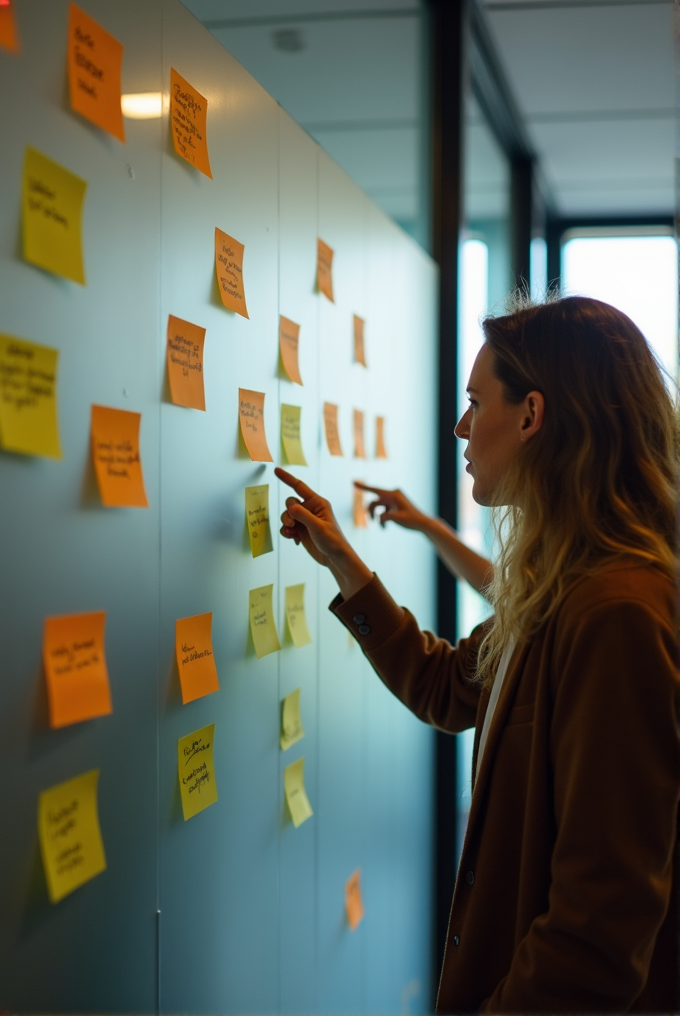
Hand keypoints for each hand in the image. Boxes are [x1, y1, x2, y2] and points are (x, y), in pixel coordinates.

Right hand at [275, 468, 372, 598]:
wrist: (334, 558)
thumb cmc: (333, 540)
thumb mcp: (318, 526)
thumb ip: (303, 515)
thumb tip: (290, 507)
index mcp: (317, 503)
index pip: (299, 487)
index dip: (287, 478)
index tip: (276, 470)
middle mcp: (310, 509)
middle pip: (290, 503)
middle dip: (287, 513)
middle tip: (292, 524)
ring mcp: (305, 520)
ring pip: (286, 515)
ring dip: (286, 524)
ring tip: (293, 533)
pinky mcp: (301, 530)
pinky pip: (287, 527)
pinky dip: (287, 532)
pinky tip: (295, 539)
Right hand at [354, 482, 428, 531]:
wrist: (423, 523)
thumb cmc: (412, 520)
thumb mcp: (398, 519)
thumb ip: (386, 517)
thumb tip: (380, 518)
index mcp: (394, 494)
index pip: (375, 490)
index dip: (363, 487)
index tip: (352, 482)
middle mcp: (393, 495)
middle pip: (375, 502)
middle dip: (372, 512)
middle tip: (372, 521)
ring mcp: (393, 500)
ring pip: (378, 507)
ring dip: (377, 517)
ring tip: (382, 527)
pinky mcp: (394, 506)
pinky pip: (383, 511)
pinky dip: (382, 519)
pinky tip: (385, 527)